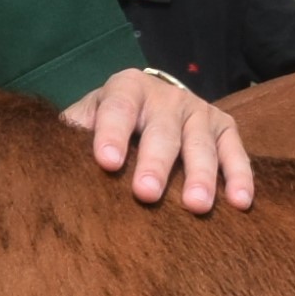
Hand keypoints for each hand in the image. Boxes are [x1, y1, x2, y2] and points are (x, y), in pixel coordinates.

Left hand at [71, 68, 255, 212]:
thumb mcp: (87, 118)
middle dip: (155, 162)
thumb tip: (54, 161)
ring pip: (201, 143)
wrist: (148, 106)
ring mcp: (198, 111)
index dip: (111, 134)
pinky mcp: (224, 129)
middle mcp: (165, 96)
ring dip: (200, 175)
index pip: (117, 109)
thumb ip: (73, 133)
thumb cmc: (108, 124)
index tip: (106, 162)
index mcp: (126, 89)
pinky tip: (239, 202)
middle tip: (146, 193)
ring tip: (196, 206)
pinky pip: (235, 153)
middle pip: (161, 130)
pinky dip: (239, 177)